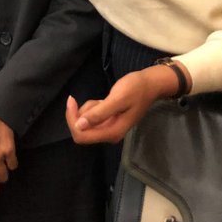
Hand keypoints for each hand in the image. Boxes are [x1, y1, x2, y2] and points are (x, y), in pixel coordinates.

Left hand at [66, 63, 187, 144]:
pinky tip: (104, 100)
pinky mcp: (108, 121)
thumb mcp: (118, 99)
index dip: (72, 121)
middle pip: (82, 131)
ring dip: (87, 108)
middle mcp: (109, 134)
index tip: (72, 101)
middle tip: (86, 98)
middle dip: (79, 114)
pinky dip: (93, 106)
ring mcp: (108, 128)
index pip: (82, 136)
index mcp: (112, 132)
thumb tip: (79, 125)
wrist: (150, 84)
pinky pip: (92, 116)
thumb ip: (99, 113)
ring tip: (103, 98)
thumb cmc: (136, 89)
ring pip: (85, 122)